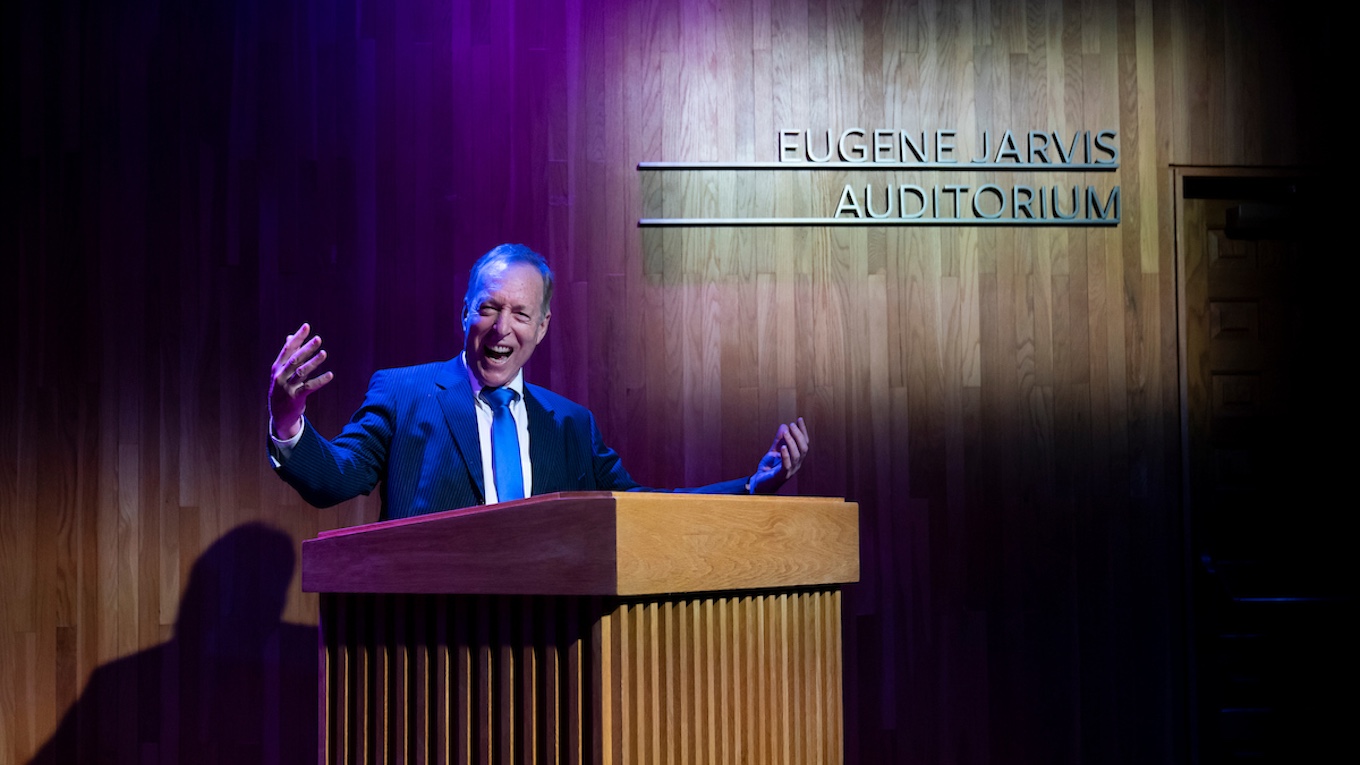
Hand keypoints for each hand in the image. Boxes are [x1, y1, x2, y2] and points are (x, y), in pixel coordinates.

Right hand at [269, 323, 332, 439]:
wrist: (279, 414)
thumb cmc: (283, 388)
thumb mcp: (281, 372)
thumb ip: (287, 355)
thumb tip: (290, 336)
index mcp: (277, 367)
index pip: (287, 349)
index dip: (297, 338)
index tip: (307, 326)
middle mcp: (280, 376)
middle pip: (295, 359)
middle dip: (306, 348)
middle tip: (318, 339)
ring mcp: (287, 387)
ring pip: (301, 372)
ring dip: (313, 362)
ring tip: (324, 353)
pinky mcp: (295, 397)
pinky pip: (309, 387)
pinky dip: (320, 381)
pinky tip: (330, 375)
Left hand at [748, 417, 808, 493]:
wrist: (760, 483)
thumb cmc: (769, 468)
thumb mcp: (774, 450)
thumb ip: (779, 440)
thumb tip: (784, 425)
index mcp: (797, 457)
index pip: (804, 443)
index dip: (803, 431)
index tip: (799, 419)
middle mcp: (797, 464)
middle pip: (803, 448)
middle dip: (798, 435)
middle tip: (791, 425)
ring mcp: (790, 470)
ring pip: (796, 455)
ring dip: (792, 442)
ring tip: (786, 433)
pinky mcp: (782, 475)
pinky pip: (786, 465)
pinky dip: (786, 456)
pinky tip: (783, 447)